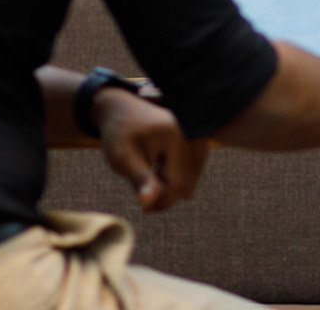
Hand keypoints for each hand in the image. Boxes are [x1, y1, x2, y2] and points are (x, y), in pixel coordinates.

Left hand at [93, 89, 207, 212]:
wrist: (124, 110)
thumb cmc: (120, 134)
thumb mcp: (123, 157)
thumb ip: (139, 180)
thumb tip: (148, 205)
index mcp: (175, 136)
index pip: (177, 184)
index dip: (161, 202)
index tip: (144, 208)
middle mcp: (193, 135)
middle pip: (187, 184)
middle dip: (166, 193)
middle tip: (144, 191)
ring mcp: (199, 138)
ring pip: (191, 181)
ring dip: (171, 185)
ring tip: (149, 176)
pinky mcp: (200, 143)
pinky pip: (193, 173)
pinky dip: (176, 176)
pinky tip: (160, 167)